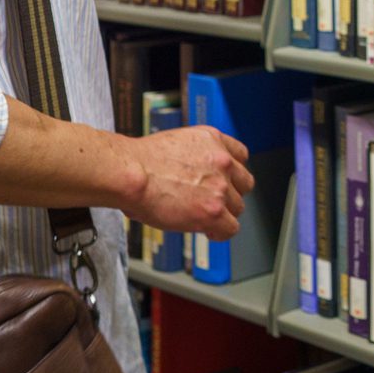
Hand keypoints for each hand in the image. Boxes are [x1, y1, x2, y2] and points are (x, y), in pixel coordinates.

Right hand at [122, 124, 254, 242]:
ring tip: (201, 217)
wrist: (130, 174)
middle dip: (229, 194)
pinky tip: (207, 231)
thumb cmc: (138, 162)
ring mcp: (221, 186)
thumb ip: (194, 157)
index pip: (240, 155)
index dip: (232, 173)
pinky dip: (219, 232)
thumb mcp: (174, 144)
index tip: (225, 181)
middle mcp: (222, 160)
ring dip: (222, 214)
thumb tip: (194, 175)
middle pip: (243, 184)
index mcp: (212, 139)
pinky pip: (231, 228)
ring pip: (237, 207)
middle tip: (210, 201)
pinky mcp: (214, 211)